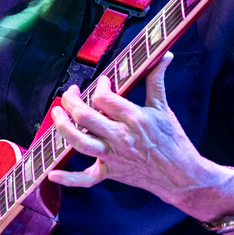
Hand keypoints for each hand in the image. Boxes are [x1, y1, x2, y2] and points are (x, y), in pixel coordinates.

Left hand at [46, 52, 209, 203]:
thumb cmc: (173, 141)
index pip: (103, 98)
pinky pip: (86, 178)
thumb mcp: (164, 108)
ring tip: (56, 114)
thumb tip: (164, 56)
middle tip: (70, 92)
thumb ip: (157, 80)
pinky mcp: (110, 172)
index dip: (98, 86)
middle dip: (70, 100)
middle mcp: (120, 137)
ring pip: (79, 142)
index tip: (102, 83)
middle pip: (84, 116)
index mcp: (134, 118)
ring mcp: (113, 156)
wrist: (181, 176)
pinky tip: (52, 173)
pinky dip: (69, 178)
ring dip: (62, 127)